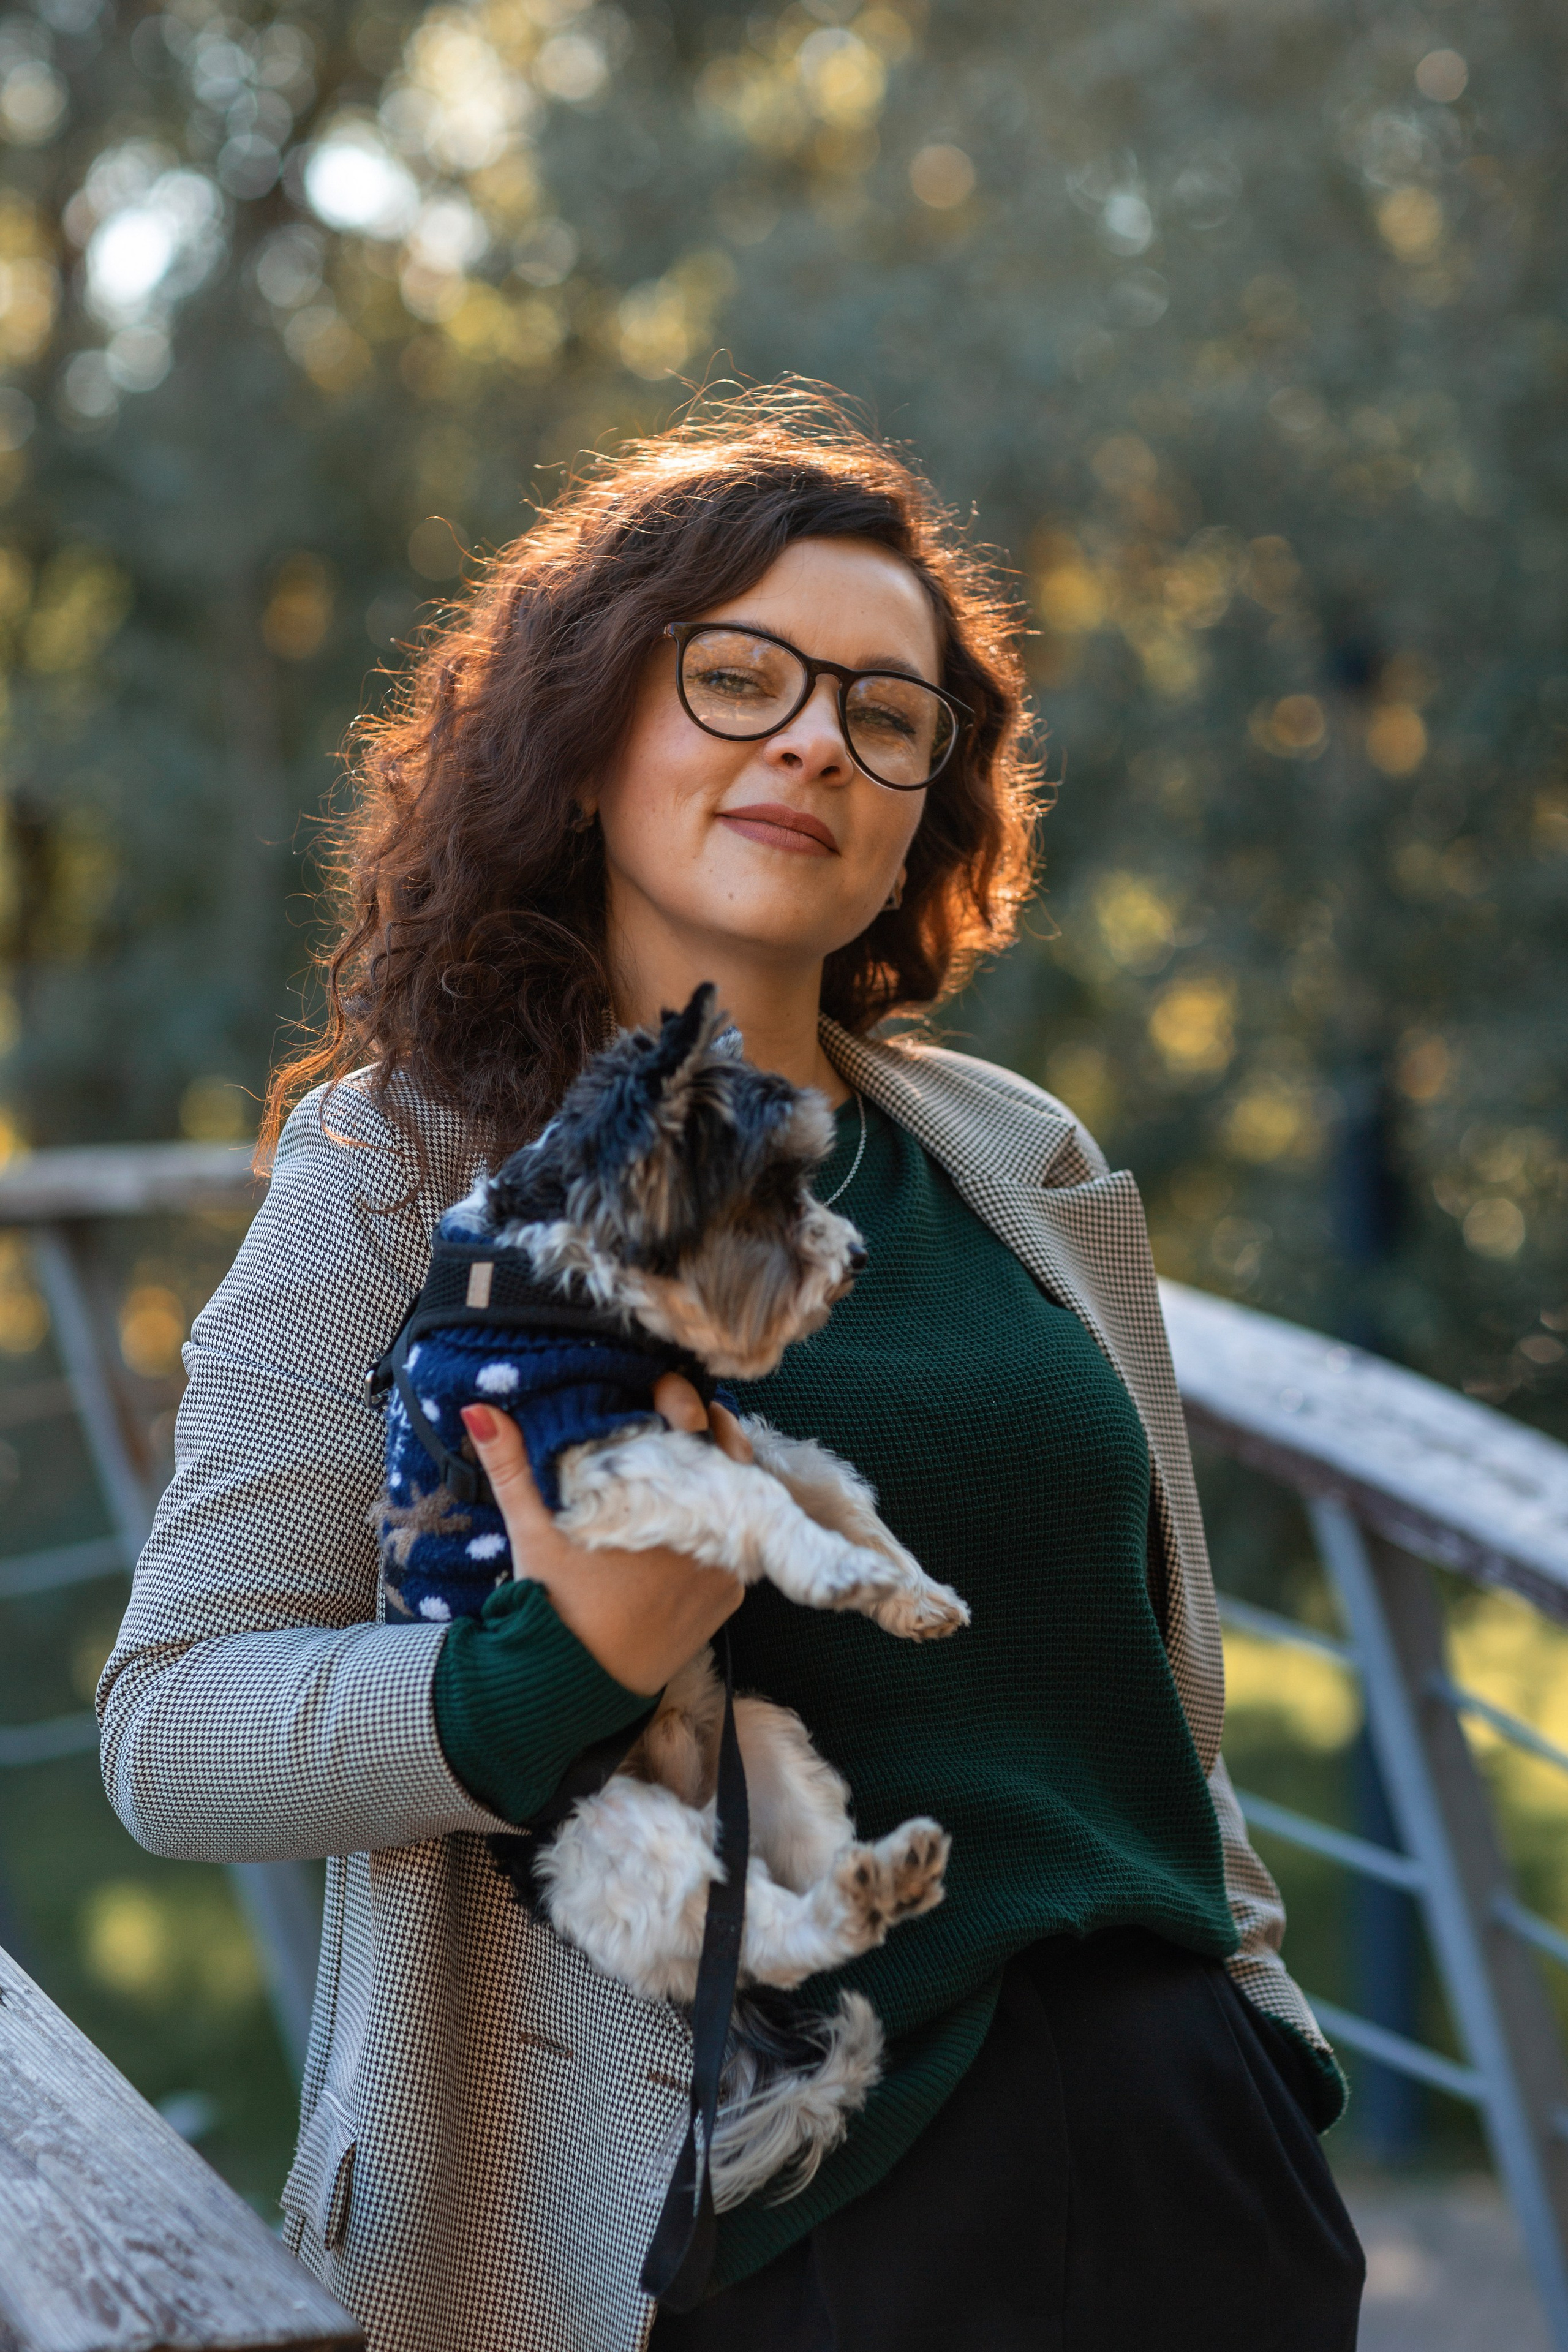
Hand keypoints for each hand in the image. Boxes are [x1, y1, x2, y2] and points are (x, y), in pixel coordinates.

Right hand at [458, 1375, 750, 1695]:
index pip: (695, 1428)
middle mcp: (709, 1531)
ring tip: (677, 1473)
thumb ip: (511, 1464)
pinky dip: (717, 1528)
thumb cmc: (552, 1601)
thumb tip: (479, 1409)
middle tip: (671, 1429)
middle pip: (723, 1460)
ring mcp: (727, 1564)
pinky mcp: (731, 1595)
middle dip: (701, 1437)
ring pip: (735, 1500)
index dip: (682, 1404)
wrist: (579, 1684)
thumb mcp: (530, 1528)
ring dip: (713, 1482)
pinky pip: (738, 1543)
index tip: (663, 1400)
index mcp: (663, 1503)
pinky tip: (685, 1523)